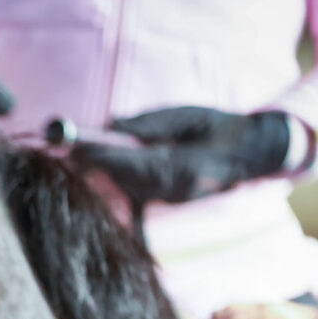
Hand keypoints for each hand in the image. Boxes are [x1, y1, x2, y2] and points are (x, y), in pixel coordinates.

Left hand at [71, 107, 289, 203]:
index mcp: (187, 165)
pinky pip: (135, 193)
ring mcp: (172, 199)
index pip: (138, 163)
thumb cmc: (217, 126)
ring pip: (128, 188)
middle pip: (127, 180)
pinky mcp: (167, 203)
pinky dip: (116, 181)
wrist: (250, 153)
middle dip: (97, 165)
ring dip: (103, 173)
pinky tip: (97, 170)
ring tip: (76, 155)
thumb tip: (111, 125)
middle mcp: (177, 189)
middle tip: (67, 150)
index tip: (79, 148)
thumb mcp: (185, 115)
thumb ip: (148, 123)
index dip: (106, 157)